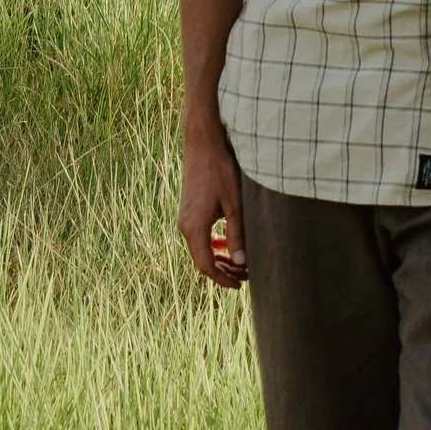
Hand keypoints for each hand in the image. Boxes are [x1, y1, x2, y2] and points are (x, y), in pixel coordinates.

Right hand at [180, 123, 246, 288]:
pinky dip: (213, 245)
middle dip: (223, 271)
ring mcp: (184, 218)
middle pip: (202, 260)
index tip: (240, 284)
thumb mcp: (235, 204)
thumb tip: (241, 262)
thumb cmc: (220, 171)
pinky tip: (228, 244)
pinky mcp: (189, 211)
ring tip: (240, 263)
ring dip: (219, 259)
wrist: (202, 145)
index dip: (222, 279)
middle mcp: (184, 226)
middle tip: (245, 275)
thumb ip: (237, 234)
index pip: (205, 265)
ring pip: (201, 249)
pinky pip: (199, 236)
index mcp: (194, 228)